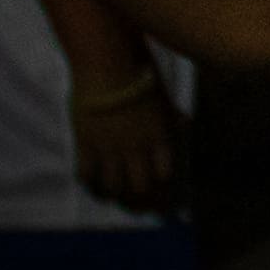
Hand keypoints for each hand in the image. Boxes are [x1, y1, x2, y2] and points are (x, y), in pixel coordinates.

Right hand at [70, 82, 180, 213]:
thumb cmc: (139, 75)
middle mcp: (136, 147)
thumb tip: (183, 123)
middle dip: (139, 200)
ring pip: (113, 186)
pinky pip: (87, 174)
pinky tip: (92, 184)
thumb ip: (171, 115)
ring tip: (113, 196)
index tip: (160, 199)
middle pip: (139, 188)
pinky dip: (90, 183)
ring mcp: (110, 147)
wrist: (108, 64)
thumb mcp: (162, 97)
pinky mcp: (86, 143)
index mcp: (159, 136)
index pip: (164, 176)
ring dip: (113, 195)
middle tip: (136, 206)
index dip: (162, 191)